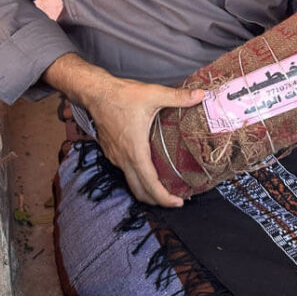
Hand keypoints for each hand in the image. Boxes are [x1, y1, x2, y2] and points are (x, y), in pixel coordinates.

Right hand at [45, 53, 202, 207]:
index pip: (150, 185)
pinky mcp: (111, 152)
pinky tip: (148, 167)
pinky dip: (138, 177)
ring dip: (147, 189)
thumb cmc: (122, 95)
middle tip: (175, 199)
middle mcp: (124, 159)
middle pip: (140, 191)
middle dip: (157, 200)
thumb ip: (178, 97)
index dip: (165, 199)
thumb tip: (201, 95)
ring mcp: (116, 157)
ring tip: (164, 186)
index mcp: (136, 151)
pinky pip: (125, 171)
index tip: (179, 202)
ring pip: (131, 182)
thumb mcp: (153, 94)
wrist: (95, 93)